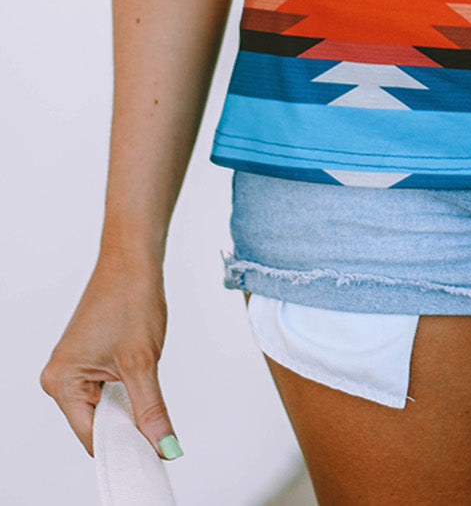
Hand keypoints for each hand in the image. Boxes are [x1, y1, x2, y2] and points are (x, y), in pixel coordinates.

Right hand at [39, 252, 179, 459]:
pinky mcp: (89, 359)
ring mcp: (75, 367)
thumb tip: (165, 446)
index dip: (125, 448)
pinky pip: (108, 390)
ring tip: (149, 395)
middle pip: (98, 425)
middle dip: (129, 428)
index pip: (93, 438)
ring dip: (130, 408)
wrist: (133, 256)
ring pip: (106, 408)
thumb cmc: (129, 295)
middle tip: (160, 432)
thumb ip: (151, 411)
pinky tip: (143, 383)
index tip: (155, 457)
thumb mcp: (143, 362)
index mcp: (61, 382)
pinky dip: (128, 393)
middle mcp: (60, 378)